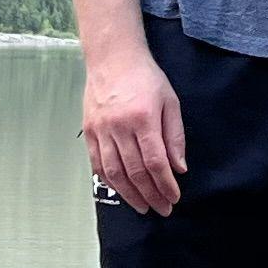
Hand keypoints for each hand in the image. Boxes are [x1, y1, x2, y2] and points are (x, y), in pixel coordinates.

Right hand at [82, 48, 187, 217]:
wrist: (113, 58)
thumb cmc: (145, 78)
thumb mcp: (170, 101)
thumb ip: (175, 136)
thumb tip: (178, 167)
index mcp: (142, 118)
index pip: (155, 161)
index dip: (165, 184)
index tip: (173, 197)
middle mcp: (119, 126)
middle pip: (135, 171)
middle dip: (150, 195)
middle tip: (162, 209)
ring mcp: (100, 129)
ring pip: (114, 172)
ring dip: (129, 194)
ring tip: (142, 206)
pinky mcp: (88, 131)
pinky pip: (97, 163)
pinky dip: (110, 180)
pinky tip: (121, 190)